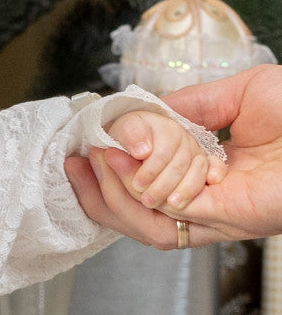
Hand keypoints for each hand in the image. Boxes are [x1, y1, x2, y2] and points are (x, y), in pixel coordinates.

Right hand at [67, 64, 281, 246]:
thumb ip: (185, 106)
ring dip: (115, 190)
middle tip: (77, 162)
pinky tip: (132, 161)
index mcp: (207, 177)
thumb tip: (136, 115)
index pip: (142, 189)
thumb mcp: (237, 92)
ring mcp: (216, 215)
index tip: (83, 149)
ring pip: (144, 222)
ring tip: (103, 158)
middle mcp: (207, 204)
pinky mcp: (228, 218)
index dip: (107, 175)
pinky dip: (144, 187)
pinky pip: (171, 212)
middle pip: (133, 216)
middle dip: (96, 191)